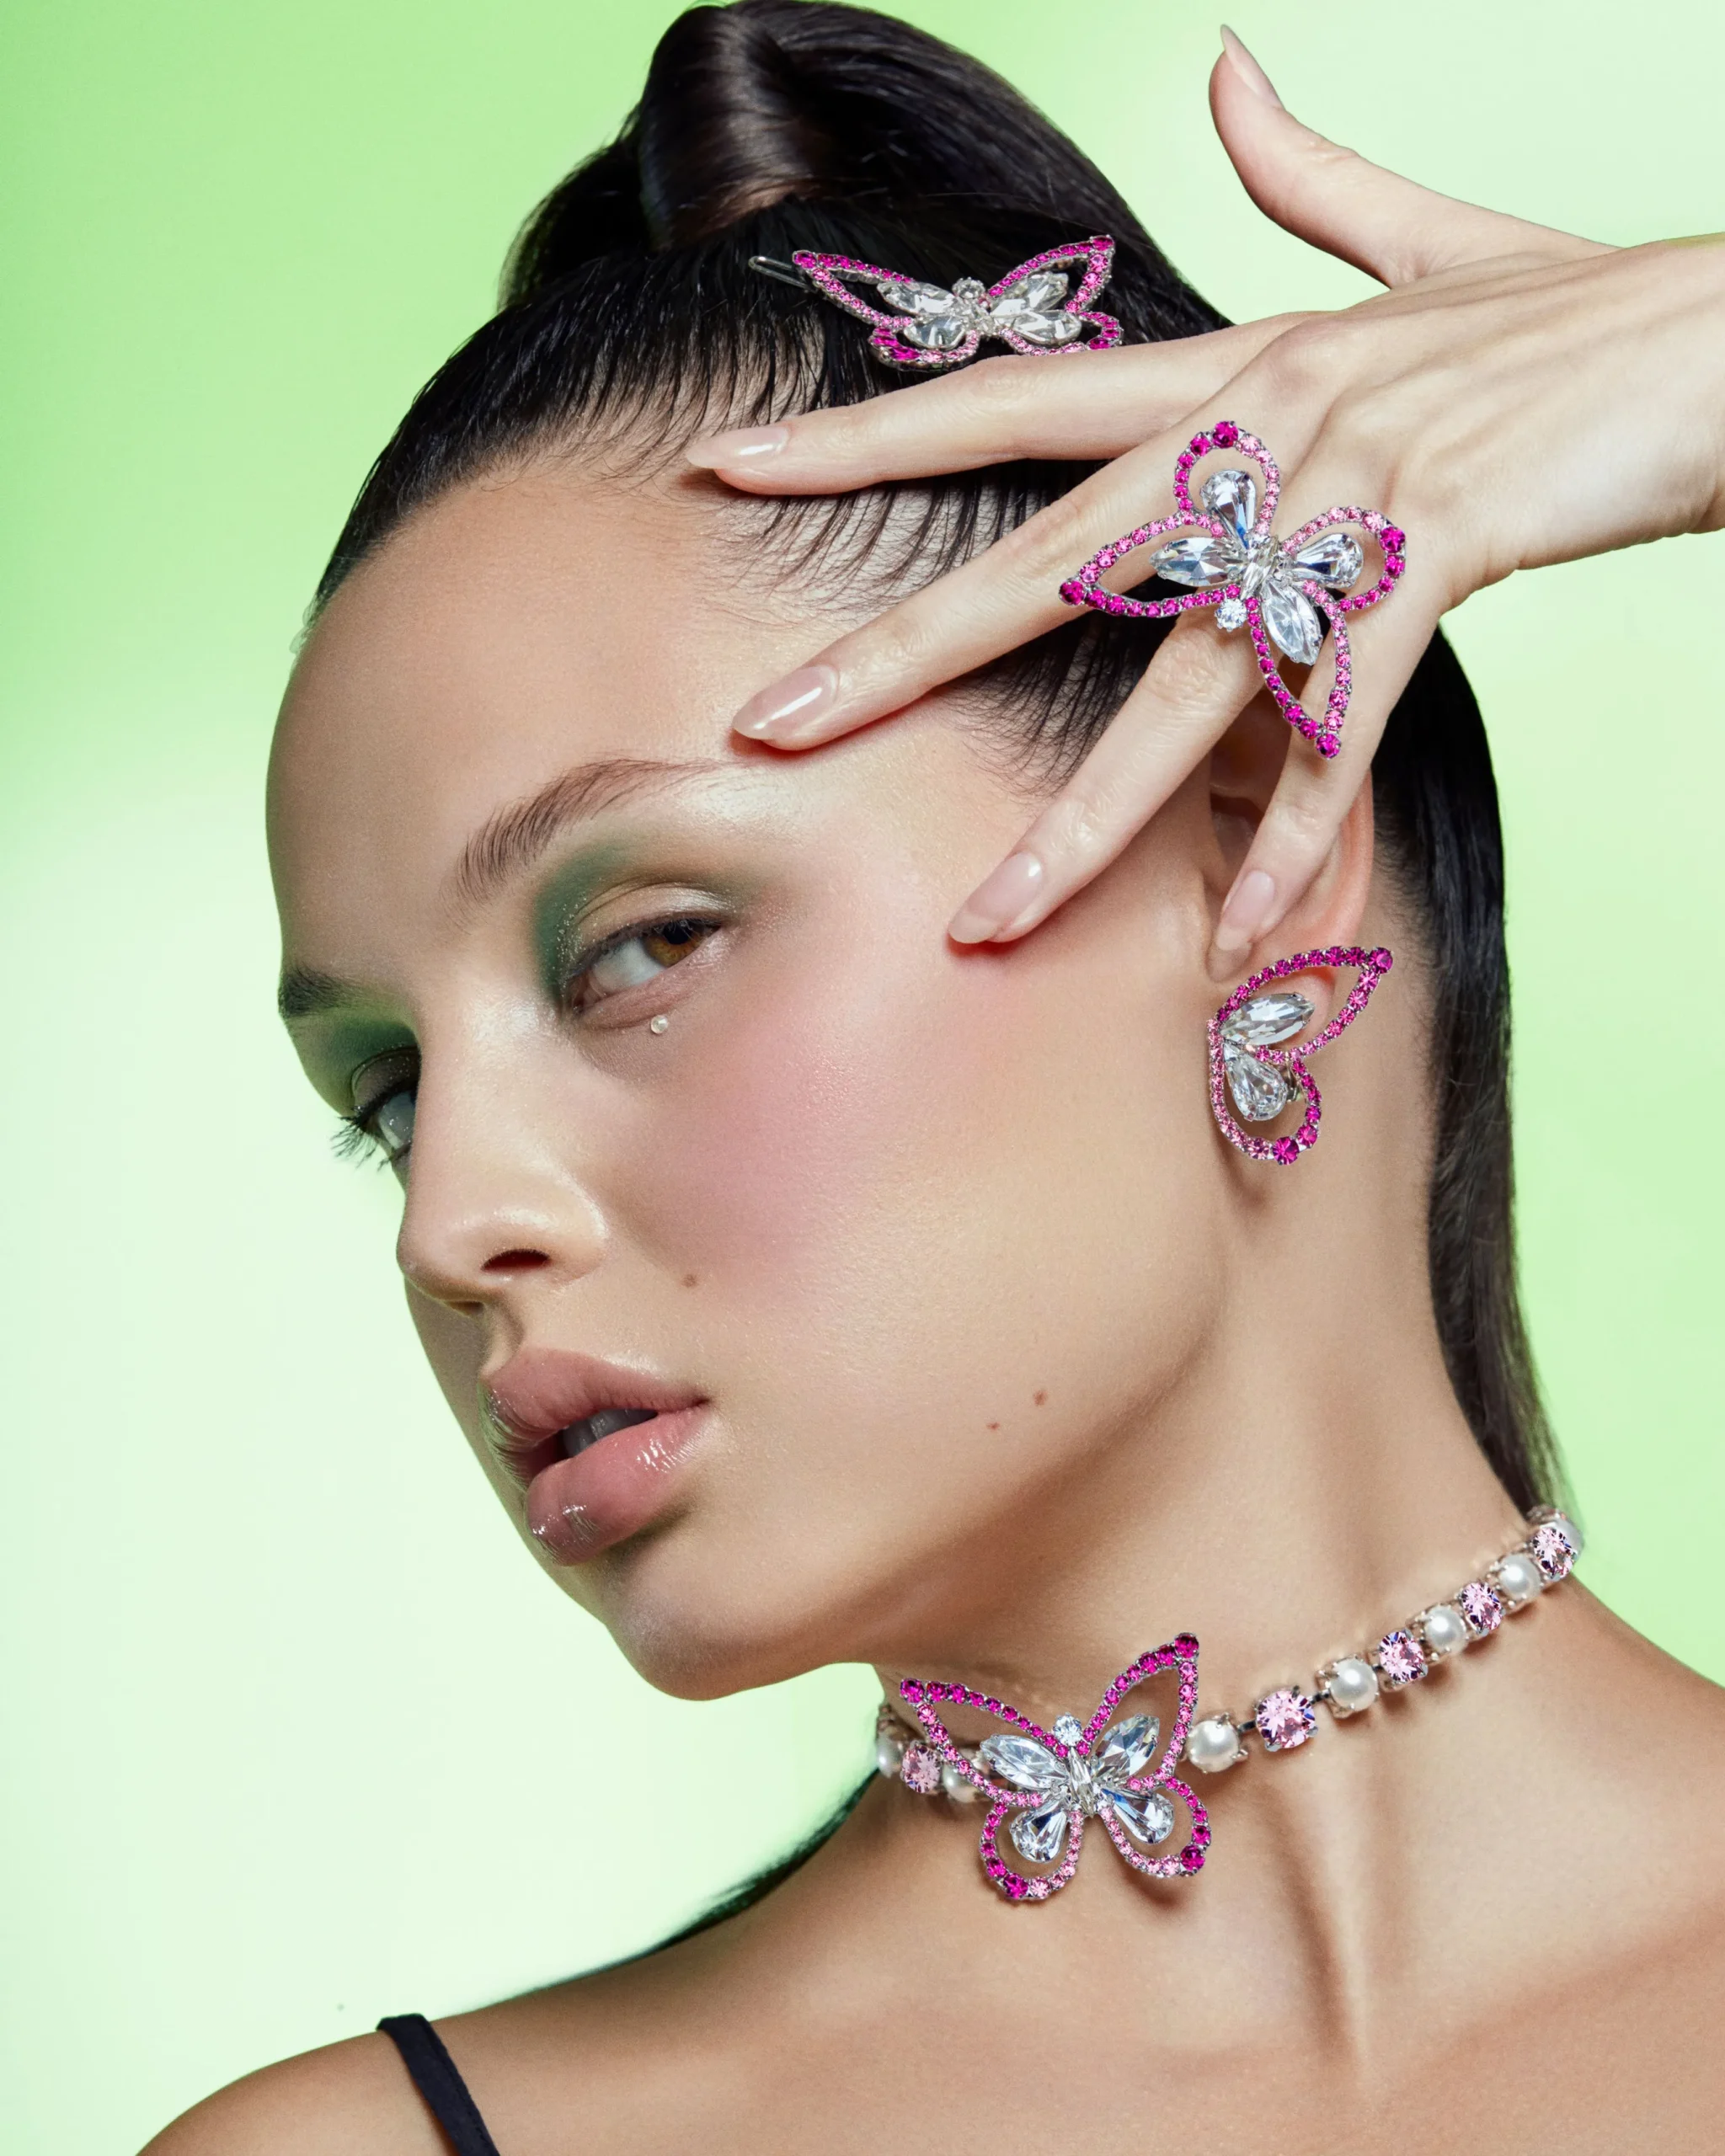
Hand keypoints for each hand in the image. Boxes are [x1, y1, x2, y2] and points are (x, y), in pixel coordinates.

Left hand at [689, 30, 1724, 973]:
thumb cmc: (1572, 314)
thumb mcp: (1423, 241)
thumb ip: (1308, 180)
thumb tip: (1227, 72)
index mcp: (1233, 361)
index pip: (1006, 393)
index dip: (864, 433)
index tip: (731, 464)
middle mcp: (1261, 422)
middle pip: (1042, 550)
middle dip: (900, 646)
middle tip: (771, 727)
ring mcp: (1345, 491)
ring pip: (1178, 678)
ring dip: (1084, 816)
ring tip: (987, 917)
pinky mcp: (1439, 551)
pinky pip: (1339, 722)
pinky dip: (1295, 835)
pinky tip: (1234, 936)